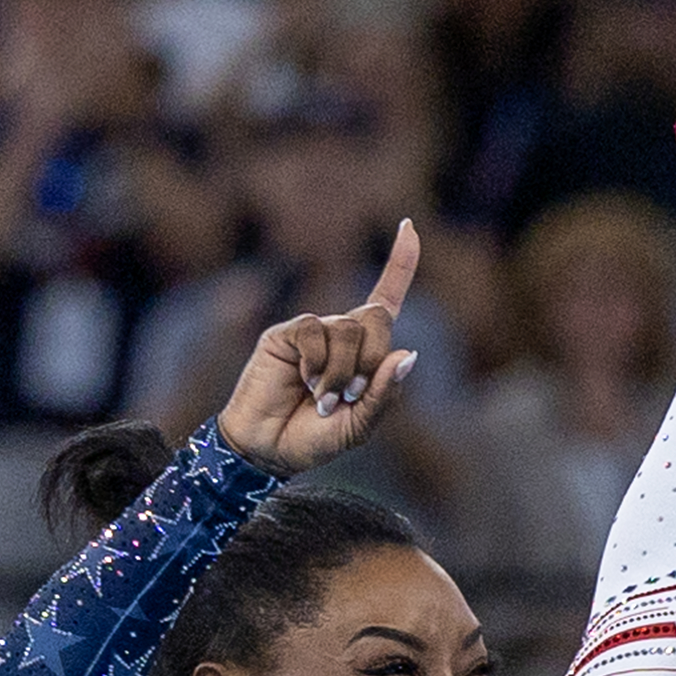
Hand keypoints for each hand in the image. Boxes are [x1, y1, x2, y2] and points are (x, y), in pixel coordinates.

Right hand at [208, 215, 417, 474]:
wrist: (267, 450)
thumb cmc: (313, 438)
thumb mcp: (358, 426)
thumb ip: (383, 394)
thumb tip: (408, 353)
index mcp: (364, 351)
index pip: (386, 297)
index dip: (400, 263)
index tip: (408, 225)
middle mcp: (340, 333)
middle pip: (377, 316)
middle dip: (373, 360)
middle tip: (350, 394)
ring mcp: (313, 331)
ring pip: (347, 329)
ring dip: (341, 373)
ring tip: (321, 399)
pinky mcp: (287, 334)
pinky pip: (314, 332)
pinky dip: (316, 364)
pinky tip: (302, 382)